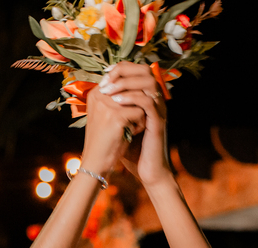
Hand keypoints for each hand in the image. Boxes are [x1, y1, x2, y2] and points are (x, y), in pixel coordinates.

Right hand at [80, 75, 145, 177]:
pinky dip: (140, 124)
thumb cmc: (104, 139)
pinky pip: (140, 112)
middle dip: (136, 105)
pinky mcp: (116, 116)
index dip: (131, 98)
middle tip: (131, 122)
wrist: (96, 162)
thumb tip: (137, 86)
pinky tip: (132, 133)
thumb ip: (116, 99)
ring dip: (140, 114)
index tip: (124, 115)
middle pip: (132, 89)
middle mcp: (99, 95)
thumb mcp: (106, 114)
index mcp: (95, 93)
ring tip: (131, 127)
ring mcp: (107, 105)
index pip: (122, 81)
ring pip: (138, 100)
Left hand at [99, 63, 171, 186]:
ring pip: (149, 82)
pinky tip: (117, 102)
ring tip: (110, 91)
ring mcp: (159, 110)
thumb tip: (98, 92)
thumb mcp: (120, 124)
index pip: (138, 70)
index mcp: (148, 99)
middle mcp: (156, 101)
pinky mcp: (158, 121)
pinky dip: (132, 98)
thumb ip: (114, 107)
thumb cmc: (133, 149)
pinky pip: (148, 101)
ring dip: (127, 83)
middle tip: (107, 80)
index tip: (105, 75)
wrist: (147, 169)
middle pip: (145, 71)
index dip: (122, 68)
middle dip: (124, 71)